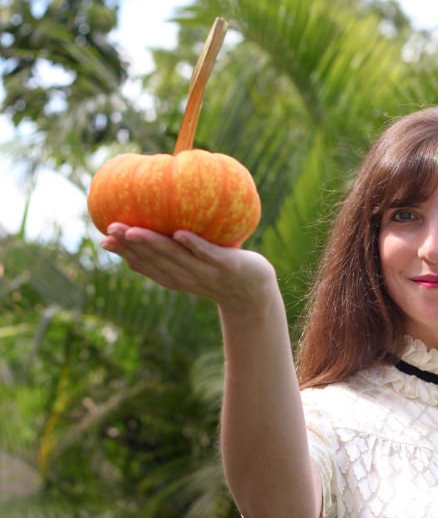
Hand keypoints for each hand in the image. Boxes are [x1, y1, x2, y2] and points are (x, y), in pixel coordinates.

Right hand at [100, 223, 278, 317]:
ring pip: (176, 257)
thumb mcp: (191, 264)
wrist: (254, 292)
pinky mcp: (227, 266)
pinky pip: (208, 253)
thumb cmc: (219, 271)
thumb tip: (147, 224)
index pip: (144, 265)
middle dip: (131, 245)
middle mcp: (186, 276)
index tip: (104, 239)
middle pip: (155, 260)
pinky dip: (194, 245)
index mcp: (174, 277)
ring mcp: (206, 271)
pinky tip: (180, 233)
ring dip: (154, 243)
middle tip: (111, 228)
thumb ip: (169, 250)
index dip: (124, 253)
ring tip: (134, 229)